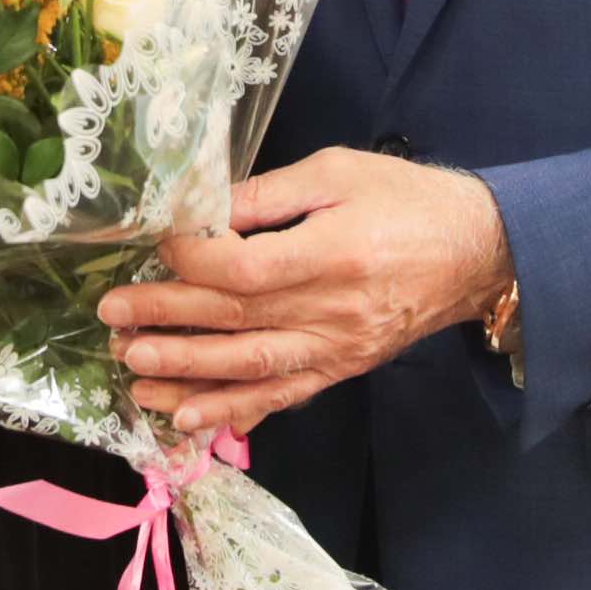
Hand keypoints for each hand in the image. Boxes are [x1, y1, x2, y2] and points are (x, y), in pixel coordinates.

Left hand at [95, 149, 511, 435]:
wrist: (479, 250)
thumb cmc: (406, 199)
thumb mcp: (338, 171)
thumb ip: (268, 192)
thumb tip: (201, 207)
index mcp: (332, 252)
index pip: (244, 269)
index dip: (190, 261)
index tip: (154, 245)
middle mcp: (332, 310)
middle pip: (236, 321)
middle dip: (167, 321)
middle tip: (111, 318)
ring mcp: (337, 348)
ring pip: (251, 368)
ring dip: (186, 373)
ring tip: (132, 369)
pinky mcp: (342, 369)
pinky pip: (283, 396)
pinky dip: (235, 411)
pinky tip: (189, 418)